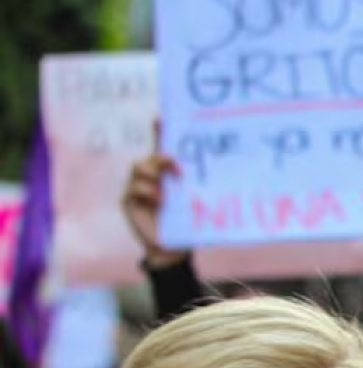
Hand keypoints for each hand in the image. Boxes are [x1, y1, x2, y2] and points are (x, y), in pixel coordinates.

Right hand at [121, 127, 190, 268]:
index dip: (160, 131)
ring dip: (153, 174)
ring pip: (138, 167)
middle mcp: (151, 177)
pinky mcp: (128, 200)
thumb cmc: (187, 223)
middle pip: (149, 156)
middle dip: (162, 158)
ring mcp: (137, 187)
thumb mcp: (196, 200)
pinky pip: (134, 187)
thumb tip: (229, 171)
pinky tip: (160, 200)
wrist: (173, 249)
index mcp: (167, 174)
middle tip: (178, 168)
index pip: (162, 147)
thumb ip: (201, 185)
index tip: (161, 117)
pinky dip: (147, 191)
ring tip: (166, 190)